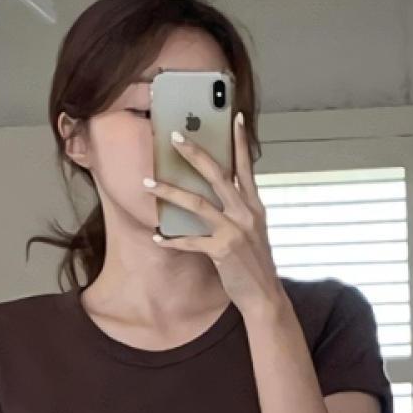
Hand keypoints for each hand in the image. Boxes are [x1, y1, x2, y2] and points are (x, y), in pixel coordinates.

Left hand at [145, 113, 285, 316]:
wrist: (264, 296)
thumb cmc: (255, 264)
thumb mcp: (253, 231)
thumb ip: (239, 210)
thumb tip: (219, 194)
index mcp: (254, 206)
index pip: (246, 166)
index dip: (240, 141)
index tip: (233, 117)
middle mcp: (246, 213)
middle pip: (217, 175)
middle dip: (194, 153)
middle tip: (174, 137)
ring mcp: (234, 231)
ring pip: (196, 203)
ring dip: (169, 192)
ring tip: (148, 183)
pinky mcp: (222, 250)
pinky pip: (190, 241)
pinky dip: (171, 239)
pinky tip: (156, 237)